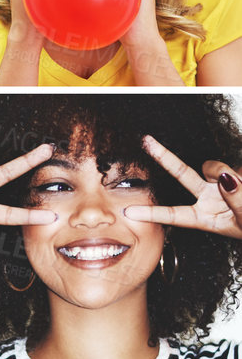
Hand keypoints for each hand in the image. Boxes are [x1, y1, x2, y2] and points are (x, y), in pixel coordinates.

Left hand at [124, 134, 241, 238]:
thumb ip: (237, 201)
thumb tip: (226, 178)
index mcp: (205, 217)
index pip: (175, 214)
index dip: (152, 214)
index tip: (128, 211)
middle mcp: (209, 198)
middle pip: (183, 174)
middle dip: (164, 156)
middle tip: (146, 141)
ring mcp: (223, 184)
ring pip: (216, 167)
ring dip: (232, 175)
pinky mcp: (237, 173)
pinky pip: (236, 166)